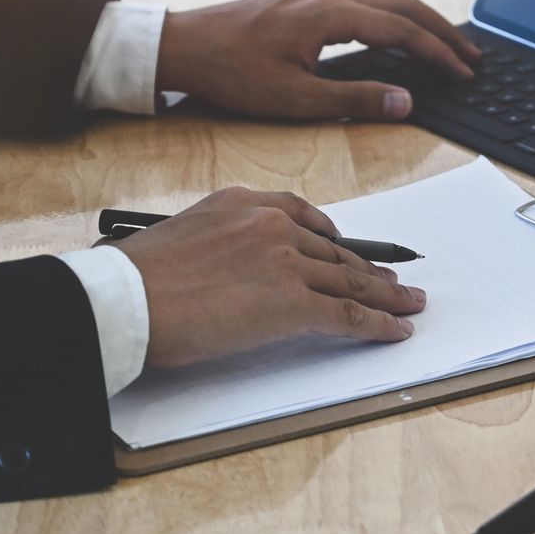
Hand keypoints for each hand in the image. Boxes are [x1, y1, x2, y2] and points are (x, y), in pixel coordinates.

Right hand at [106, 186, 426, 368]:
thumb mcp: (184, 237)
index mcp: (244, 203)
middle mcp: (273, 225)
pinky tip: (397, 330)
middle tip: (395, 280)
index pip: (305, 217)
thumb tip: (234, 269)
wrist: (125, 298)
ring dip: (387, 296)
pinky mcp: (293, 303)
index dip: (337, 238)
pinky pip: (350, 315)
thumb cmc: (137, 278)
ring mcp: (287, 262)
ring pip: (352, 281)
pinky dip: (380, 324)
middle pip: (336, 252)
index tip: (352, 247)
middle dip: (371, 269)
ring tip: (409, 303)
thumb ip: (222, 243)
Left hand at [154, 0, 482, 119]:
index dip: (438, 52)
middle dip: (440, 30)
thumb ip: (355, 99)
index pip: (401, 29)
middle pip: (402, 2)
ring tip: (439, 40)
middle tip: (470, 56)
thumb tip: (406, 102)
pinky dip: (390, 7)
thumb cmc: (231, 73)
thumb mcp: (295, 98)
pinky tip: (392, 25)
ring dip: (417, 14)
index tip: (463, 72)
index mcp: (328, 13)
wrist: (184, 46)